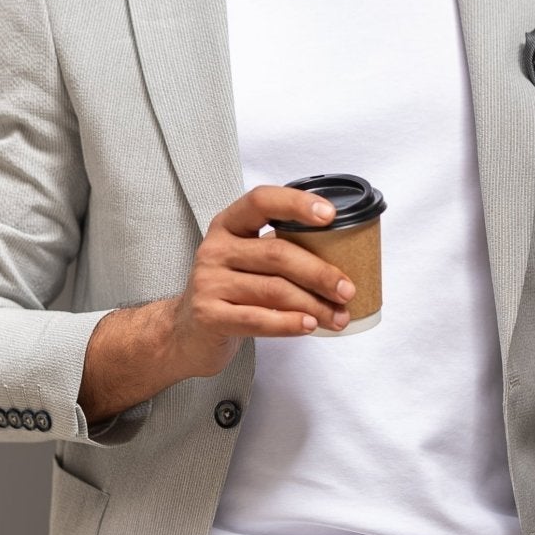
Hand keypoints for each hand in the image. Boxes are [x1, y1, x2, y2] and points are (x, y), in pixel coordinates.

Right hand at [166, 184, 356, 376]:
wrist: (187, 333)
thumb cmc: (229, 291)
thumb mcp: (247, 260)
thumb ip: (280, 251)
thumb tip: (342, 258)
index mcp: (228, 225)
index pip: (262, 201)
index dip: (296, 204)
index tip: (330, 215)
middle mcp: (215, 249)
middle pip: (277, 253)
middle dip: (319, 272)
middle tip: (348, 289)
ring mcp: (209, 282)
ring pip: (274, 290)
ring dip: (314, 305)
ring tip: (339, 316)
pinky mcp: (209, 316)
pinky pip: (258, 319)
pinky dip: (289, 323)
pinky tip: (309, 326)